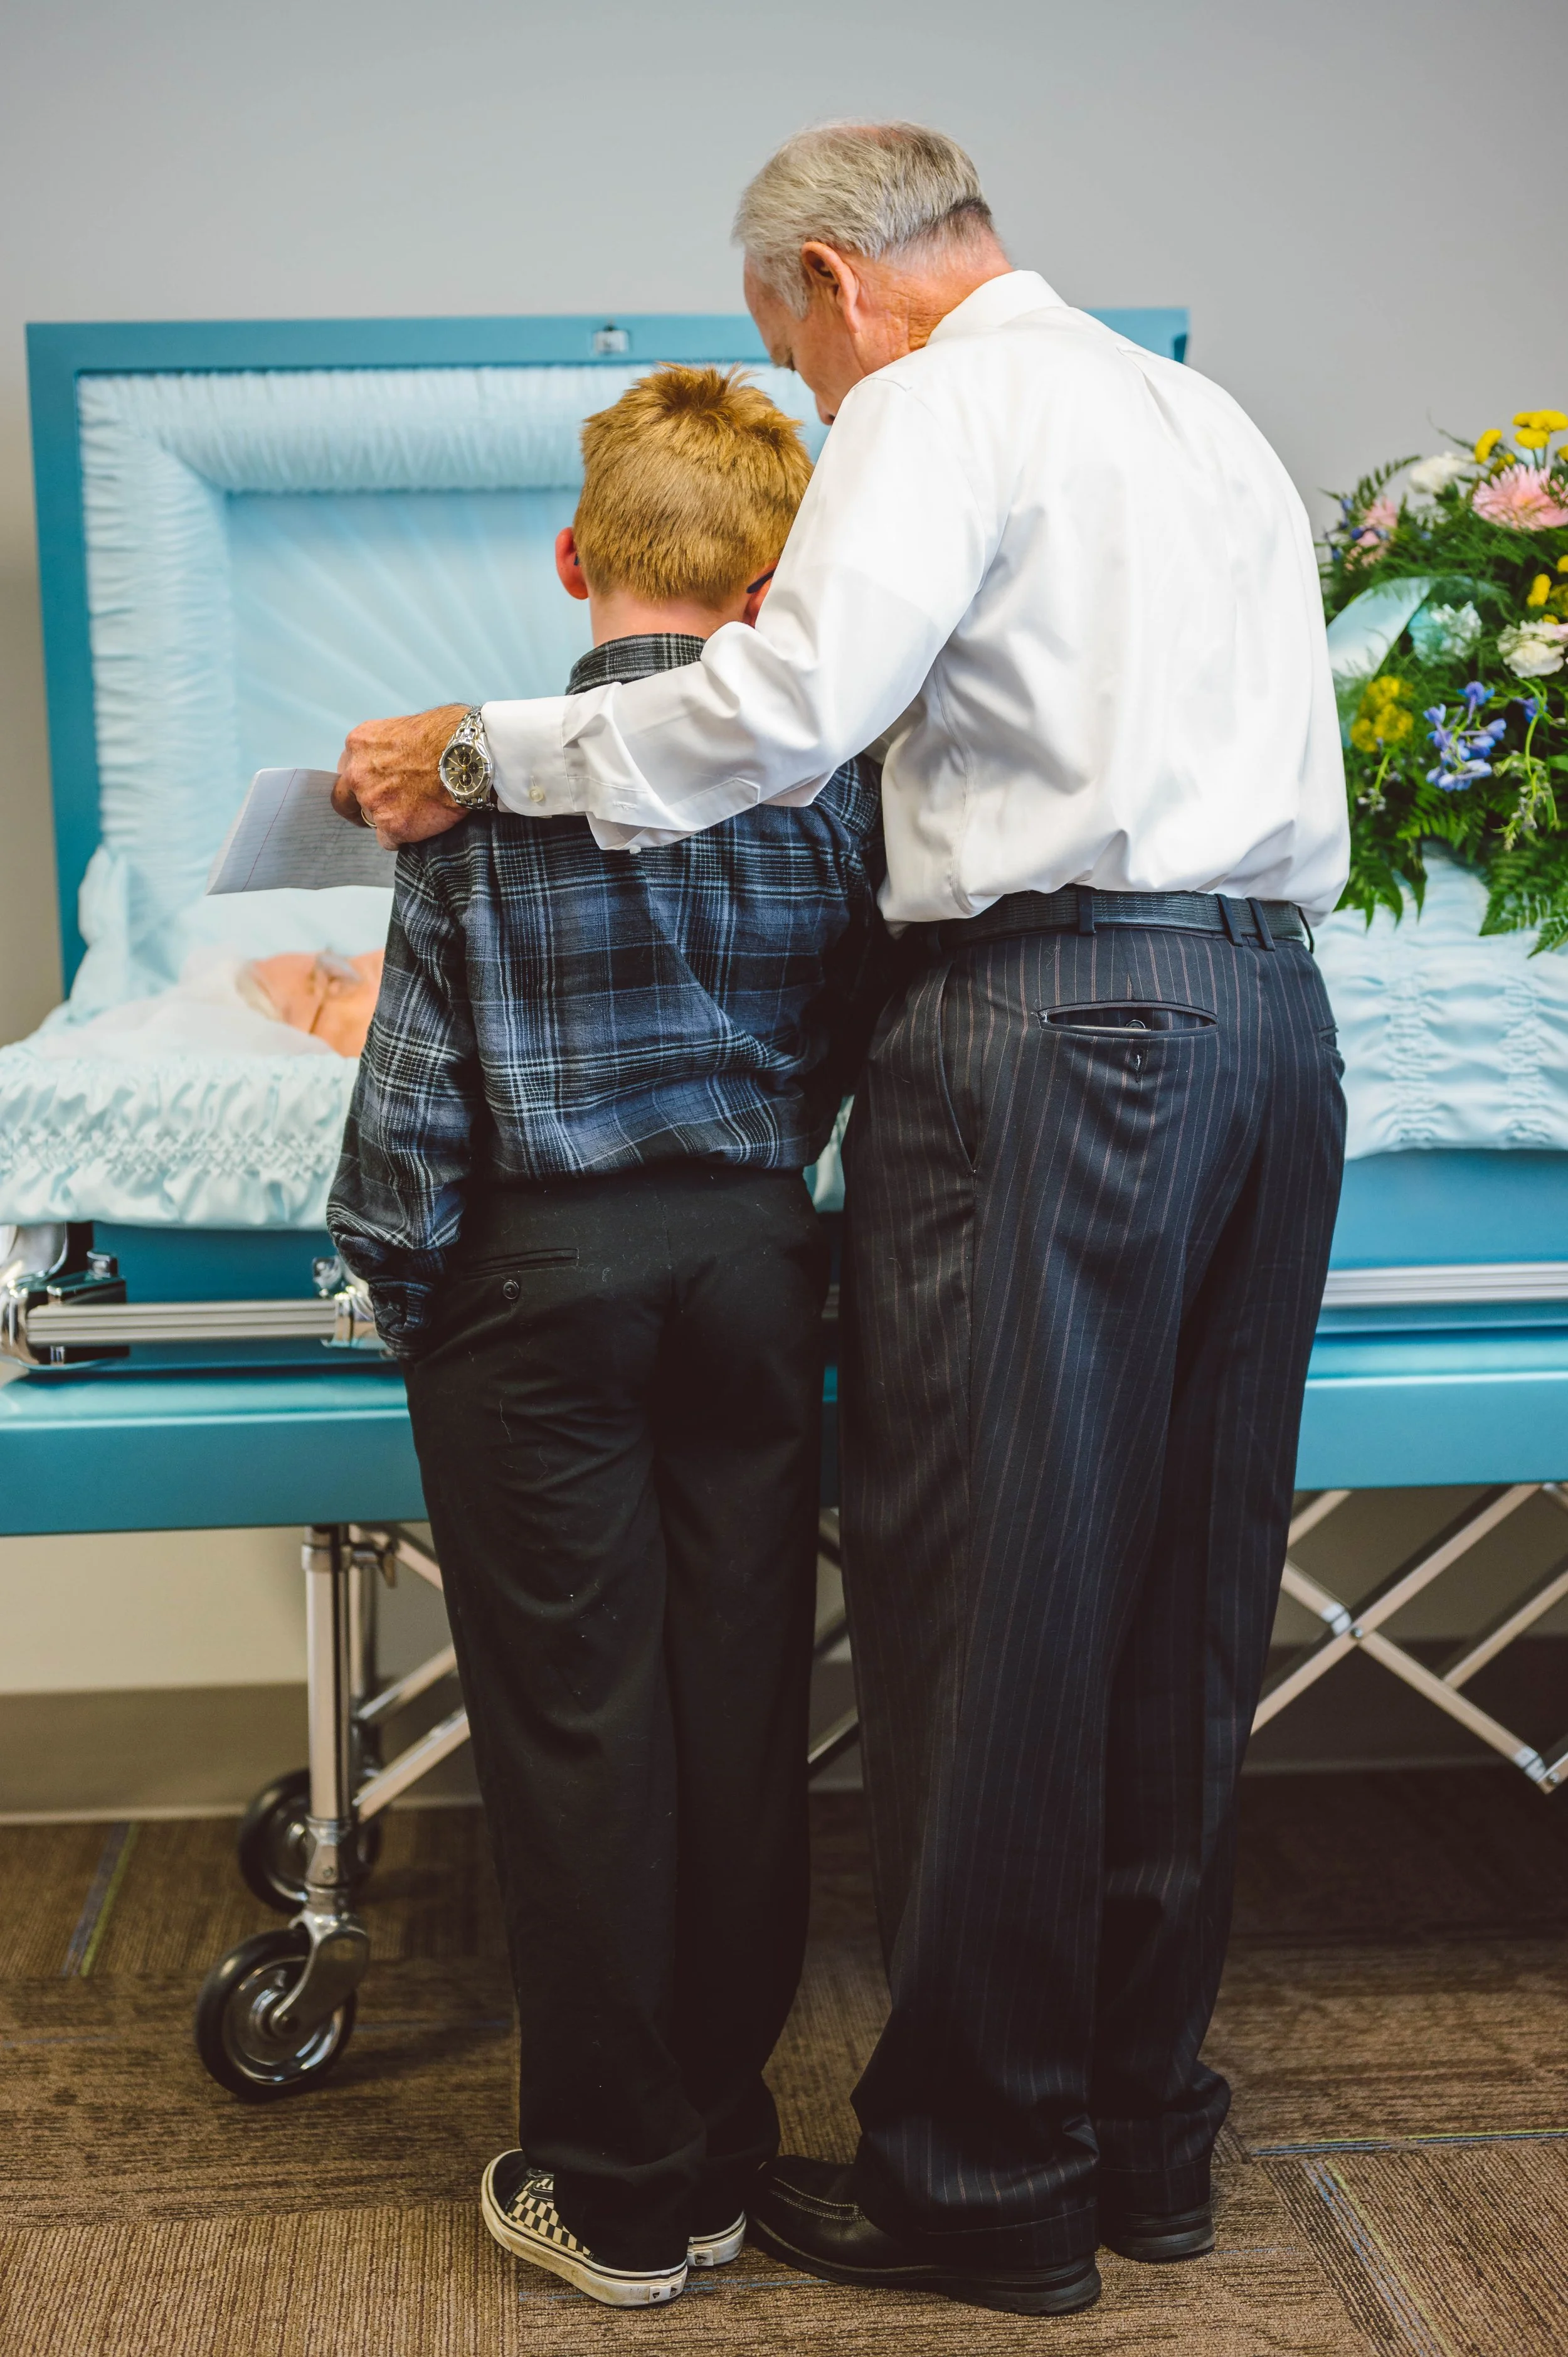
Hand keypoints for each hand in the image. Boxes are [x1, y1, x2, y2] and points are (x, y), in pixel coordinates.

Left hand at [333, 705, 469, 844]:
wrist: (468, 754)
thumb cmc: (447, 733)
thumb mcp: (406, 726)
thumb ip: (389, 746)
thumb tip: (400, 757)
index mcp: (359, 744)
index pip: (347, 769)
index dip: (361, 781)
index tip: (372, 786)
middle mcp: (358, 774)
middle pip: (344, 800)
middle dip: (359, 807)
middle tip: (381, 809)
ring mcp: (373, 802)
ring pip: (371, 821)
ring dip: (389, 819)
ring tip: (416, 812)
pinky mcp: (393, 826)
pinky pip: (389, 841)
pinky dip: (404, 837)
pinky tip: (422, 825)